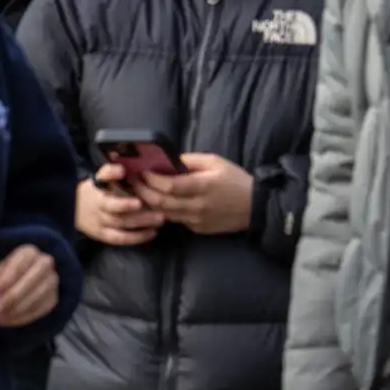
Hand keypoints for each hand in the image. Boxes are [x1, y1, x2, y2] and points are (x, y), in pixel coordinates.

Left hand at [0, 244, 59, 328]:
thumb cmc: (7, 272)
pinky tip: (8, 321)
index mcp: (29, 252)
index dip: (4, 281)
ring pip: (38, 296)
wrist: (26, 279)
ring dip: (17, 309)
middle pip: (31, 281)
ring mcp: (52, 281)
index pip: (18, 266)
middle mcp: (45, 264)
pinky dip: (23, 317)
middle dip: (12, 296)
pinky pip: (41, 309)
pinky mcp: (54, 298)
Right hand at [76, 163, 163, 245]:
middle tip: (161, 215)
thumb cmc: (90, 191)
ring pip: (122, 230)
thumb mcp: (96, 178)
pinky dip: (136, 238)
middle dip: (141, 218)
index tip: (139, 203)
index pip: (110, 204)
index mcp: (97, 199)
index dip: (123, 205)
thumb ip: (109, 172)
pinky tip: (152, 233)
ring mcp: (101, 227)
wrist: (71, 208)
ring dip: (142, 227)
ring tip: (160, 221)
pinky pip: (121, 239)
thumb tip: (122, 169)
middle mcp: (99, 215)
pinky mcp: (103, 237)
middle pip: (121, 219)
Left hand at [133, 153, 253, 235]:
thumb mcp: (215, 162)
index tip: (141, 171)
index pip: (167, 185)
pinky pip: (174, 220)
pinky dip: (163, 211)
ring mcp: (195, 220)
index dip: (150, 179)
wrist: (255, 206)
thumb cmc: (235, 180)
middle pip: (160, 202)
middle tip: (134, 182)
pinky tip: (158, 203)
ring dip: (149, 203)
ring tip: (140, 192)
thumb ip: (190, 160)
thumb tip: (167, 160)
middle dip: (142, 191)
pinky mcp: (196, 229)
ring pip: (163, 214)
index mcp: (202, 186)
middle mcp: (196, 206)